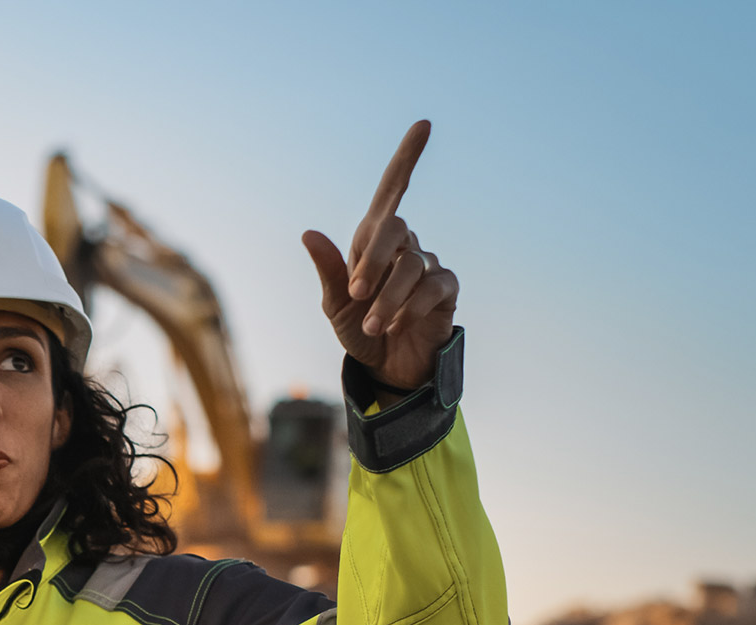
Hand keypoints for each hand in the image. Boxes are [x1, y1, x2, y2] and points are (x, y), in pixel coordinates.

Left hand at [302, 120, 459, 390]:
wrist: (386, 368)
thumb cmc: (358, 330)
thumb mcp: (335, 305)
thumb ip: (328, 270)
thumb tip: (308, 232)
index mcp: (374, 241)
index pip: (393, 190)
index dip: (407, 157)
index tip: (424, 124)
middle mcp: (405, 246)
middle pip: (394, 228)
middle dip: (371, 260)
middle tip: (355, 294)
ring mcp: (428, 266)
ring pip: (410, 266)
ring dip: (386, 299)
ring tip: (371, 325)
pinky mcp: (447, 290)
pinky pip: (431, 288)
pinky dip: (408, 308)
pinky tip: (395, 326)